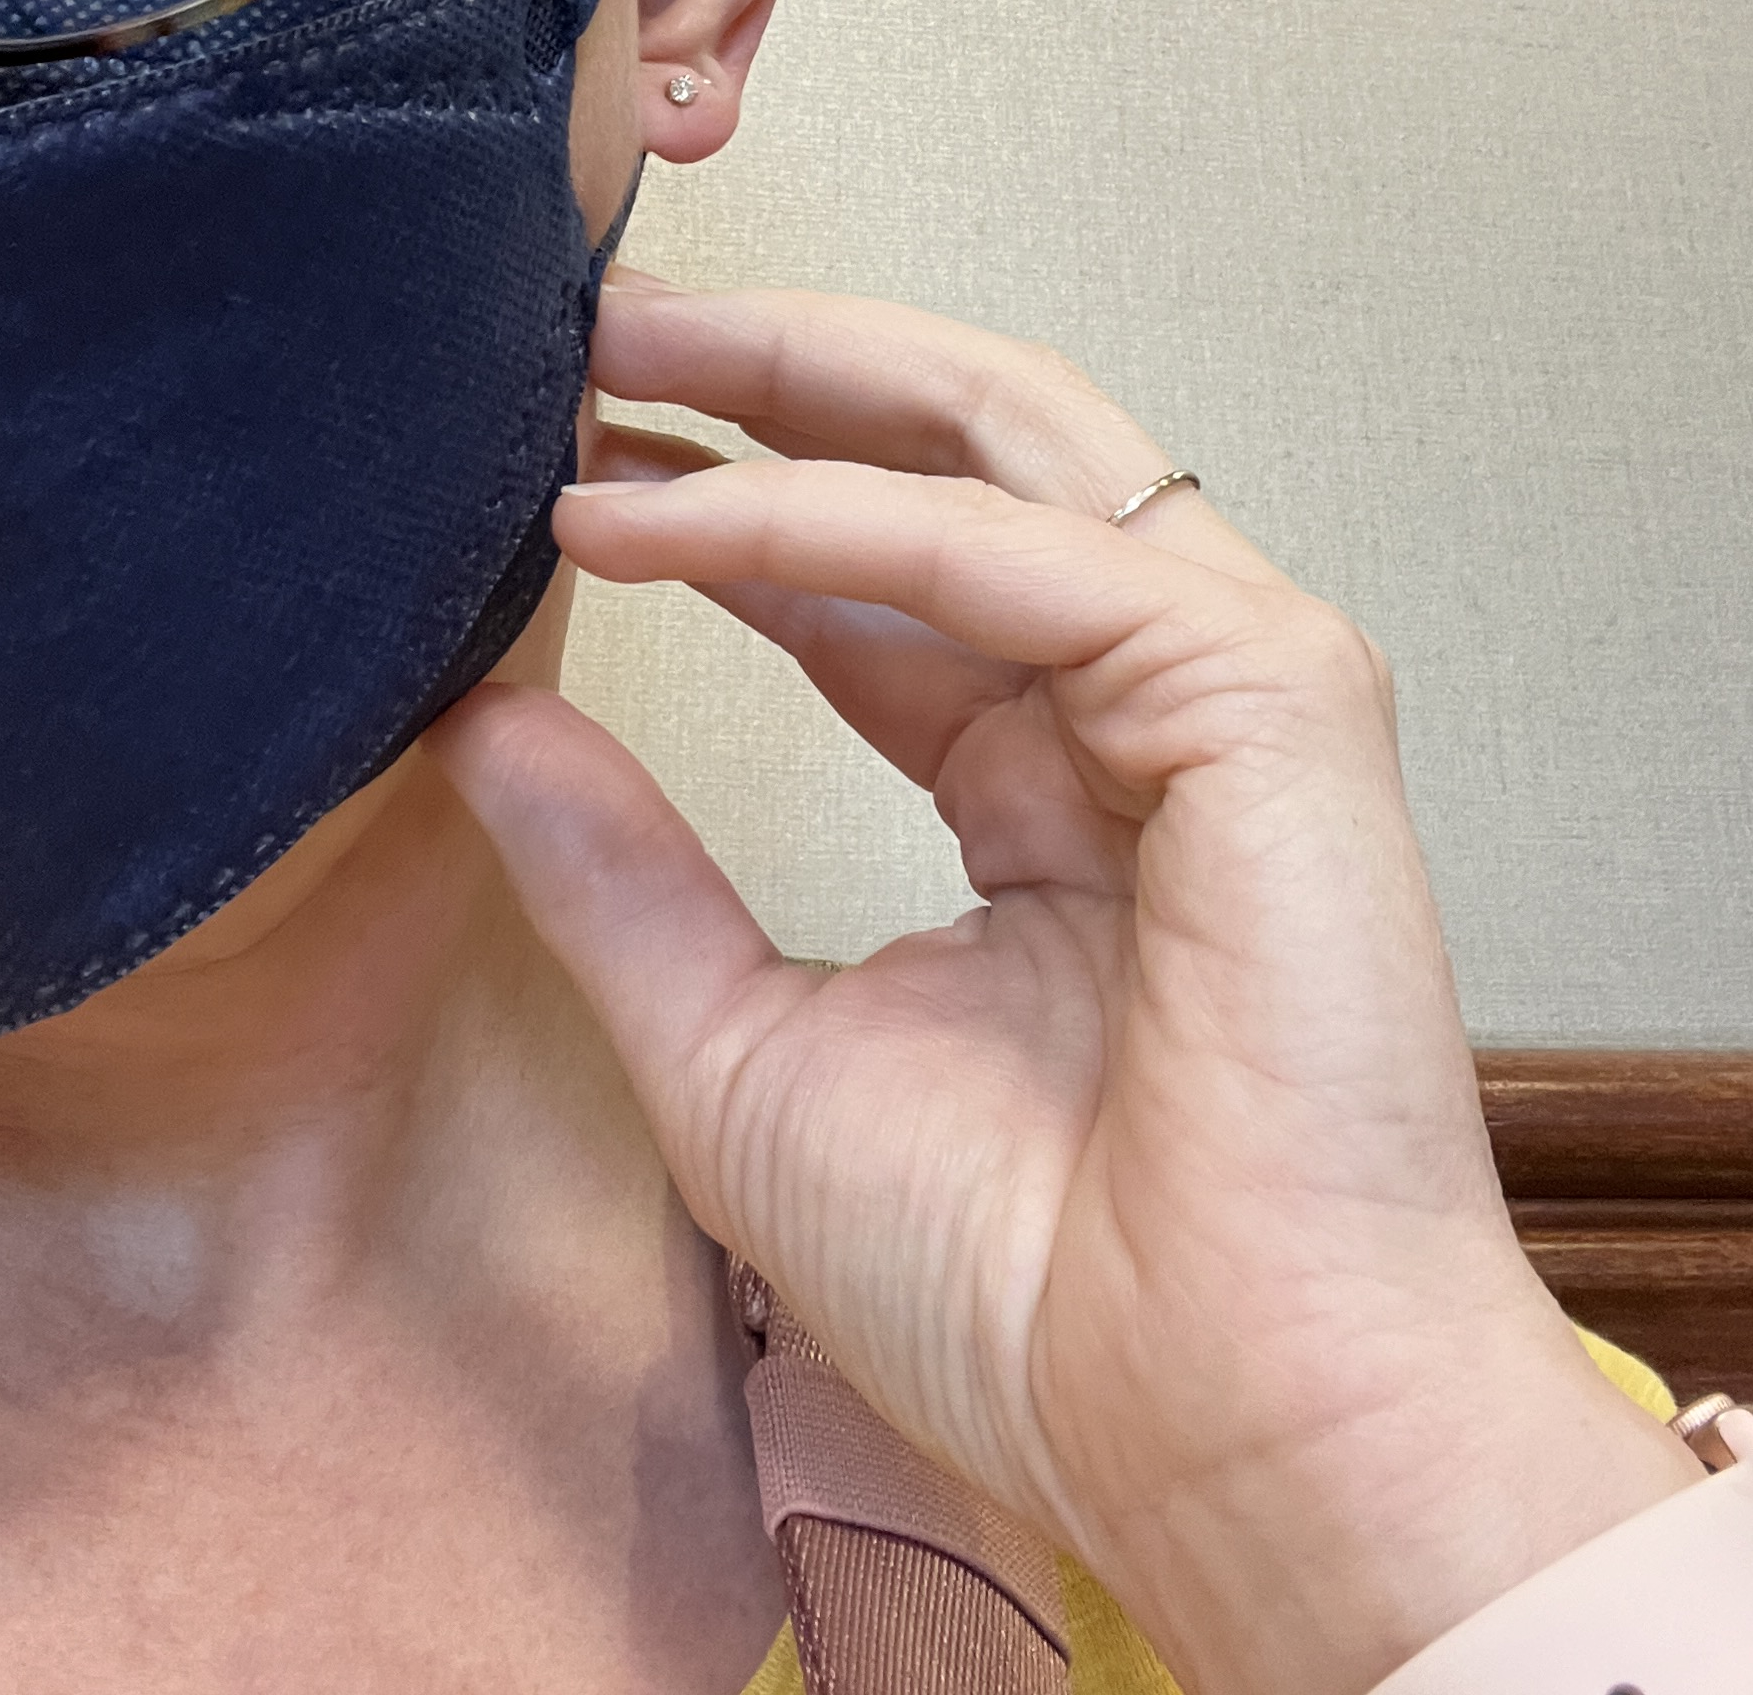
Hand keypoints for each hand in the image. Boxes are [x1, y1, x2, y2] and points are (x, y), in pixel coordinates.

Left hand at [432, 280, 1696, 1694]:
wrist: (1213, 1435)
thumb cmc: (1029, 1294)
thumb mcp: (747, 1057)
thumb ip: (626, 878)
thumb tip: (479, 725)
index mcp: (1051, 785)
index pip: (880, 576)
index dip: (723, 501)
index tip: (564, 452)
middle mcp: (1144, 701)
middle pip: (956, 452)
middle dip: (770, 371)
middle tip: (586, 319)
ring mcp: (1224, 682)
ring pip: (1010, 440)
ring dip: (805, 378)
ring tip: (619, 342)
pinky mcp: (1273, 695)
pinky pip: (1026, 556)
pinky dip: (843, 519)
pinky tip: (684, 516)